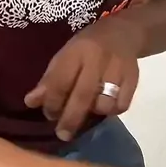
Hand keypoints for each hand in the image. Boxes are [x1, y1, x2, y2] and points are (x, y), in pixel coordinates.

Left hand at [25, 15, 141, 141]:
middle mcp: (97, 59)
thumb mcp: (64, 56)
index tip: (49, 114)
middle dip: (70, 119)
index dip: (52, 102)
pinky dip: (112, 110)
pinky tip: (106, 104)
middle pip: (83, 96)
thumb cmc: (86, 47)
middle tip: (63, 134)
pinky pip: (121, 105)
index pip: (61, 82)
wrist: (122, 32)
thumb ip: (50, 80)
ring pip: (105, 103)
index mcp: (76, 51)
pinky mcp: (134, 78)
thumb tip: (31, 102)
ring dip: (93, 112)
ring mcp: (118, 68)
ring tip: (88, 109)